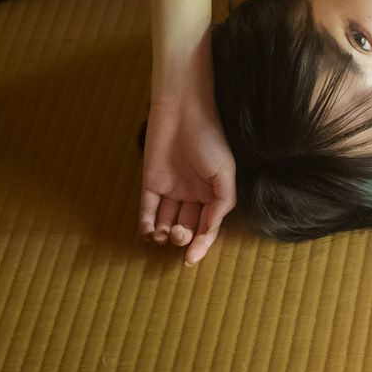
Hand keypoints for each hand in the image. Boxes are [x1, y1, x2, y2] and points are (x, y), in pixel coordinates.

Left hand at [139, 71, 235, 266]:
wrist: (183, 112)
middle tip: (178, 233)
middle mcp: (194, 195)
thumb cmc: (210, 139)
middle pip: (187, 226)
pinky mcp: (150, 183)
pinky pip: (147, 208)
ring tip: (162, 234)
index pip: (208, 226)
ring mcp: (172, 189)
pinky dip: (146, 222)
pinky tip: (147, 231)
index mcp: (214, 194)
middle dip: (182, 236)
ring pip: (166, 221)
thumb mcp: (226, 173)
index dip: (201, 244)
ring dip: (163, 233)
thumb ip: (221, 204)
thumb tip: (209, 230)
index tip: (191, 259)